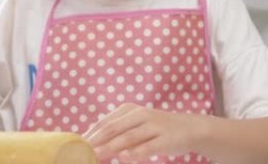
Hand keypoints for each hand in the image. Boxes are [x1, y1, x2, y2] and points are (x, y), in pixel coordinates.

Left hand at [82, 103, 205, 161]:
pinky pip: (147, 147)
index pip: (105, 122)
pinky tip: (125, 158)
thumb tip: (91, 140)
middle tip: (81, 151)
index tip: (76, 146)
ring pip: (128, 137)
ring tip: (96, 156)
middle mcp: (141, 115)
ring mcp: (154, 126)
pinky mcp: (165, 139)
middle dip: (96, 140)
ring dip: (110, 148)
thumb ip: (118, 130)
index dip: (90, 134)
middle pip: (113, 128)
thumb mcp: (137, 123)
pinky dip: (135, 153)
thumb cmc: (158, 128)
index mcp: (131, 110)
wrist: (191, 128)